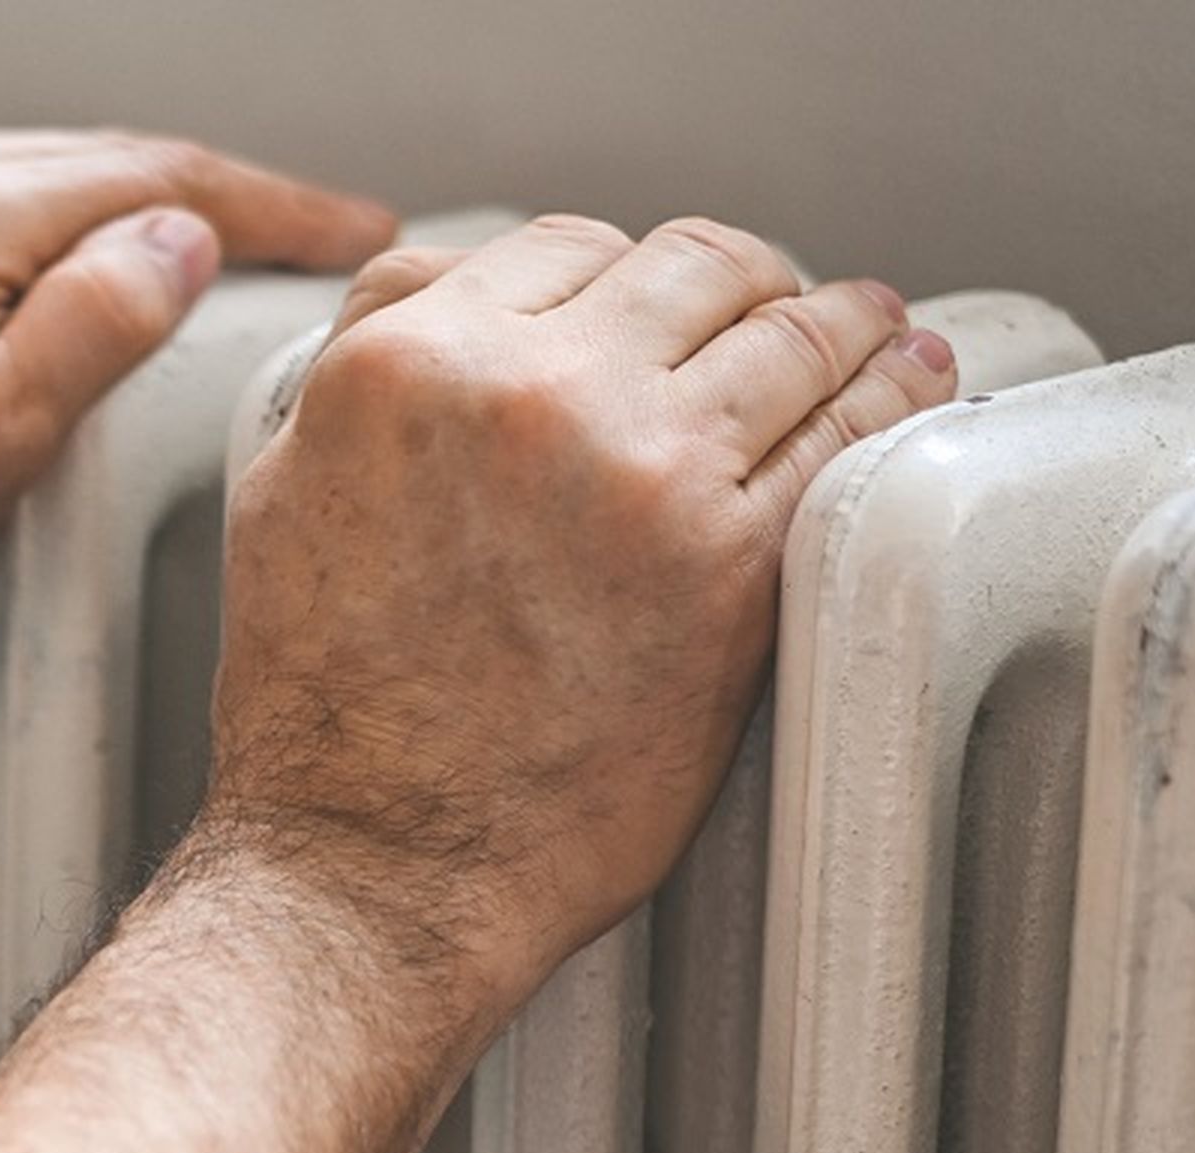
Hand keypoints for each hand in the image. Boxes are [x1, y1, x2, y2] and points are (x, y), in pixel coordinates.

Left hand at [0, 130, 394, 654]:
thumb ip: (93, 329)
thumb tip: (183, 236)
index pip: (151, 177)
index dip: (271, 205)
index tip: (353, 230)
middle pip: (73, 160)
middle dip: (187, 199)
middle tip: (288, 243)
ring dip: (79, 209)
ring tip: (159, 263)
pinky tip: (1, 278)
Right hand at [204, 214, 959, 1018]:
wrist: (371, 864)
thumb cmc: (320, 715)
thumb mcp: (285, 494)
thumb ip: (369, 375)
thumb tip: (441, 302)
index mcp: (409, 365)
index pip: (564, 248)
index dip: (625, 275)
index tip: (660, 309)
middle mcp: (527, 393)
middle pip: (691, 265)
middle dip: (742, 282)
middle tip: (773, 312)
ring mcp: (638, 470)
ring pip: (790, 326)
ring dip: (844, 319)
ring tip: (875, 330)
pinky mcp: (728, 558)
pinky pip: (849, 429)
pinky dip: (893, 394)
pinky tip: (909, 386)